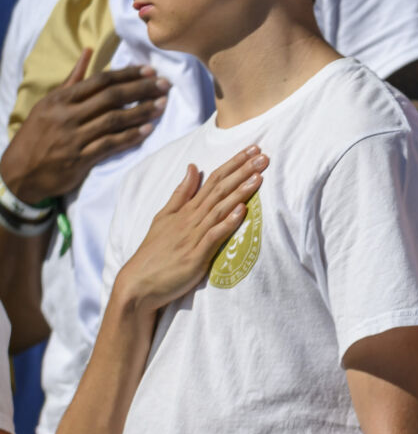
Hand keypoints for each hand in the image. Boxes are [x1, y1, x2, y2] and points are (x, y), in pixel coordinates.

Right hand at [0, 49, 167, 203]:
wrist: (19, 172)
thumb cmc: (38, 133)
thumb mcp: (49, 103)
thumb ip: (73, 79)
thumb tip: (89, 51)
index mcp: (60, 99)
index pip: (100, 81)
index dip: (128, 74)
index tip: (150, 70)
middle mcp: (66, 116)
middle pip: (111, 97)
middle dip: (141, 89)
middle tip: (164, 85)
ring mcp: (73, 138)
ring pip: (114, 120)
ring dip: (141, 111)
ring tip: (162, 104)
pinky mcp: (79, 159)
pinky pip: (110, 145)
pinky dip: (131, 136)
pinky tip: (148, 130)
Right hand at [113, 147, 266, 313]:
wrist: (138, 284)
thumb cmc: (154, 252)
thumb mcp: (164, 217)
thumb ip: (181, 193)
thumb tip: (192, 166)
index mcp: (186, 209)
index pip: (213, 180)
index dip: (234, 164)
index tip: (253, 149)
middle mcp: (191, 218)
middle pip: (219, 189)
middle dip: (242, 171)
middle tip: (263, 155)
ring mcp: (193, 236)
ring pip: (219, 209)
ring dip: (240, 192)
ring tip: (259, 177)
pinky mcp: (195, 255)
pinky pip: (213, 236)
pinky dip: (228, 222)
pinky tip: (242, 211)